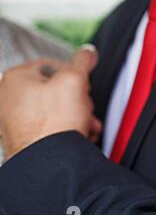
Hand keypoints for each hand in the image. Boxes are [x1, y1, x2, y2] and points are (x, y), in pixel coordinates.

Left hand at [0, 46, 101, 161]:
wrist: (48, 163)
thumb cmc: (53, 124)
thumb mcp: (74, 81)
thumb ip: (82, 61)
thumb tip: (87, 51)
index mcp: (16, 78)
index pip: (53, 64)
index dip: (74, 73)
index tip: (85, 84)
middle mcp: (9, 98)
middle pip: (55, 89)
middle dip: (78, 99)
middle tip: (86, 108)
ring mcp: (14, 120)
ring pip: (55, 110)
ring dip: (77, 116)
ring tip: (87, 125)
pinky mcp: (24, 138)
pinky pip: (49, 127)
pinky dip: (66, 130)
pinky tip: (79, 136)